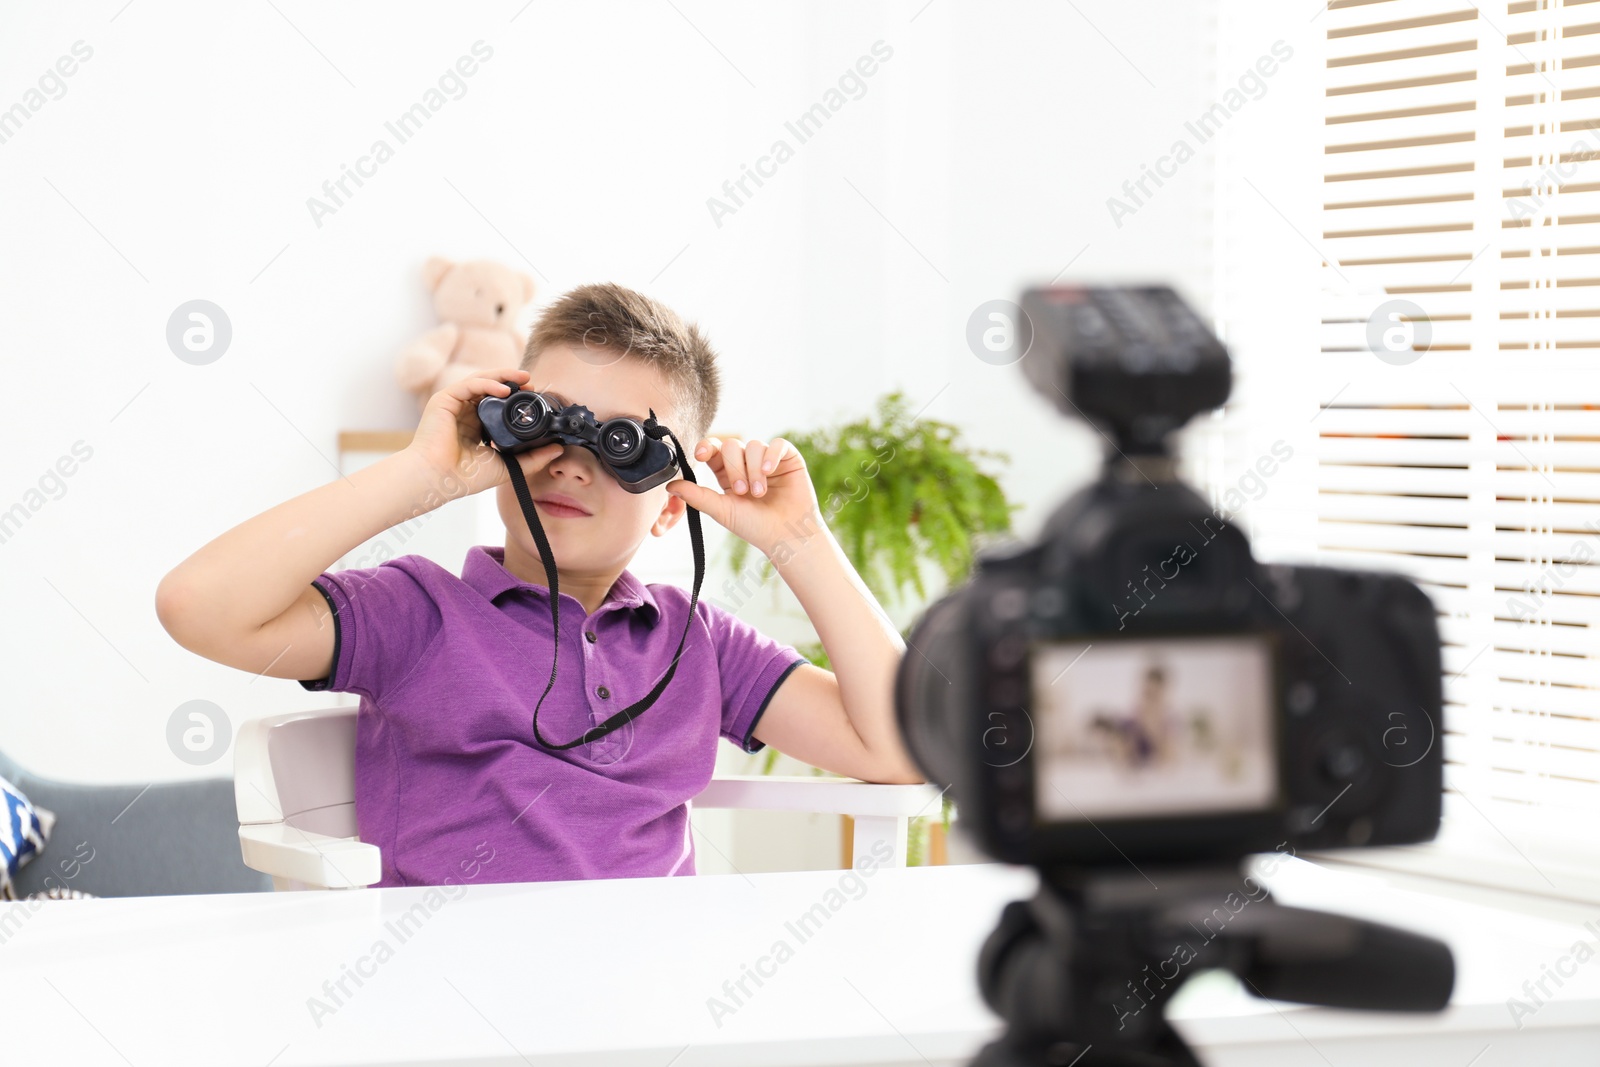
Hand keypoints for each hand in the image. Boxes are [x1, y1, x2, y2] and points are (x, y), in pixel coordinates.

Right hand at [403, 369, 563, 498]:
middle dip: (512, 381)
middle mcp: (465, 411)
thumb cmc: (465, 477)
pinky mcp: (444, 400)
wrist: (439, 480)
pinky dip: (487, 383)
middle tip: (532, 381)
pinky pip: (469, 384)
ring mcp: (454, 404)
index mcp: (477, 425)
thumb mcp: (507, 465)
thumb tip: (558, 449)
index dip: (517, 397)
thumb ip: (532, 458)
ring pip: (481, 380)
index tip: (535, 397)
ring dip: (503, 376)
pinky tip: (504, 390)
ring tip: (523, 378)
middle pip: (491, 387)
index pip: (498, 403)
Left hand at [666, 436, 820, 559]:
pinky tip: (770, 471)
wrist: (786, 536)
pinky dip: (771, 455)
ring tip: (760, 493)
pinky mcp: (788, 459)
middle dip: (734, 467)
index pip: (713, 450)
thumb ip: (698, 497)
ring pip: (754, 445)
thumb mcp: (722, 511)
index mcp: (727, 473)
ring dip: (754, 469)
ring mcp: (767, 459)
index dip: (706, 447)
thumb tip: (670, 485)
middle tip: (741, 491)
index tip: (701, 456)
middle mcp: (746, 463)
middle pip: (732, 445)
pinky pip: (777, 444)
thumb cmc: (754, 526)